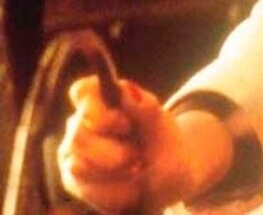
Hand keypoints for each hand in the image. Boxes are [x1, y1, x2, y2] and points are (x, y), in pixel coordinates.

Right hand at [58, 76, 196, 212]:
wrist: (169, 181)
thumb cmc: (166, 148)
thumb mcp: (164, 130)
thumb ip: (146, 109)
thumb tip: (126, 90)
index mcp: (104, 101)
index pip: (82, 91)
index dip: (96, 107)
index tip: (124, 122)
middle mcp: (82, 124)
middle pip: (78, 135)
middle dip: (114, 152)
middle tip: (139, 157)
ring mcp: (74, 153)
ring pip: (79, 165)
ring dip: (118, 173)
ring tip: (138, 170)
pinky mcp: (74, 181)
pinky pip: (88, 190)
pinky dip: (117, 191)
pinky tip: (132, 187)